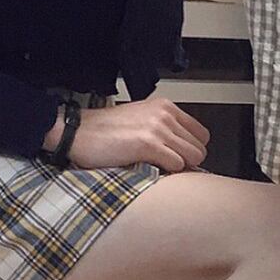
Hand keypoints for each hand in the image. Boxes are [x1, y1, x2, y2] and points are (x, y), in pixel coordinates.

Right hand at [51, 95, 210, 172]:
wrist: (78, 132)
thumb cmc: (105, 130)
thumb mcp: (141, 119)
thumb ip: (164, 129)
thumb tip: (184, 153)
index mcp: (165, 106)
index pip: (201, 134)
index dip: (191, 150)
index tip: (178, 158)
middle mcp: (165, 114)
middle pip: (199, 148)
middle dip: (187, 162)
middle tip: (166, 167)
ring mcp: (158, 128)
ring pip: (192, 158)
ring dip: (178, 168)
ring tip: (157, 169)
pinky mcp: (148, 144)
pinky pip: (177, 165)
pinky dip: (167, 173)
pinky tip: (149, 169)